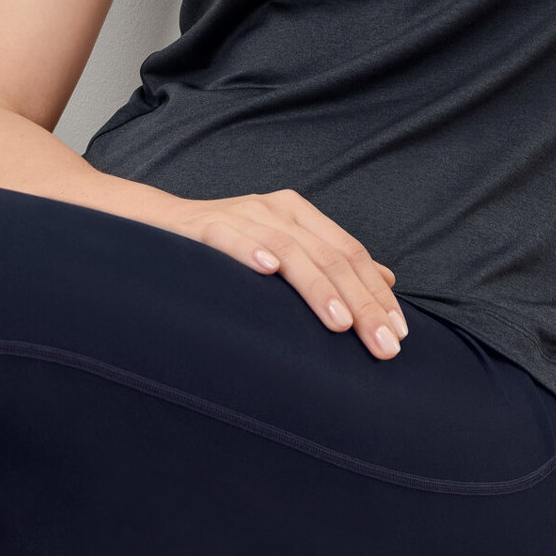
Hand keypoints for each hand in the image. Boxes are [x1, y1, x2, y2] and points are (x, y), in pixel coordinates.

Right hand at [137, 187, 406, 359]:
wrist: (156, 227)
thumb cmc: (227, 249)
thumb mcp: (286, 250)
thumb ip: (331, 263)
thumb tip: (386, 280)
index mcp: (299, 214)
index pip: (350, 254)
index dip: (377, 294)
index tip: (399, 335)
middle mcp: (275, 209)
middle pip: (330, 256)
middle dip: (362, 304)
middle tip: (384, 346)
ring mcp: (240, 215)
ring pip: (291, 250)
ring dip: (319, 289)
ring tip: (342, 324)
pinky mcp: (204, 226)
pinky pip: (231, 238)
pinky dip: (252, 251)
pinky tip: (269, 270)